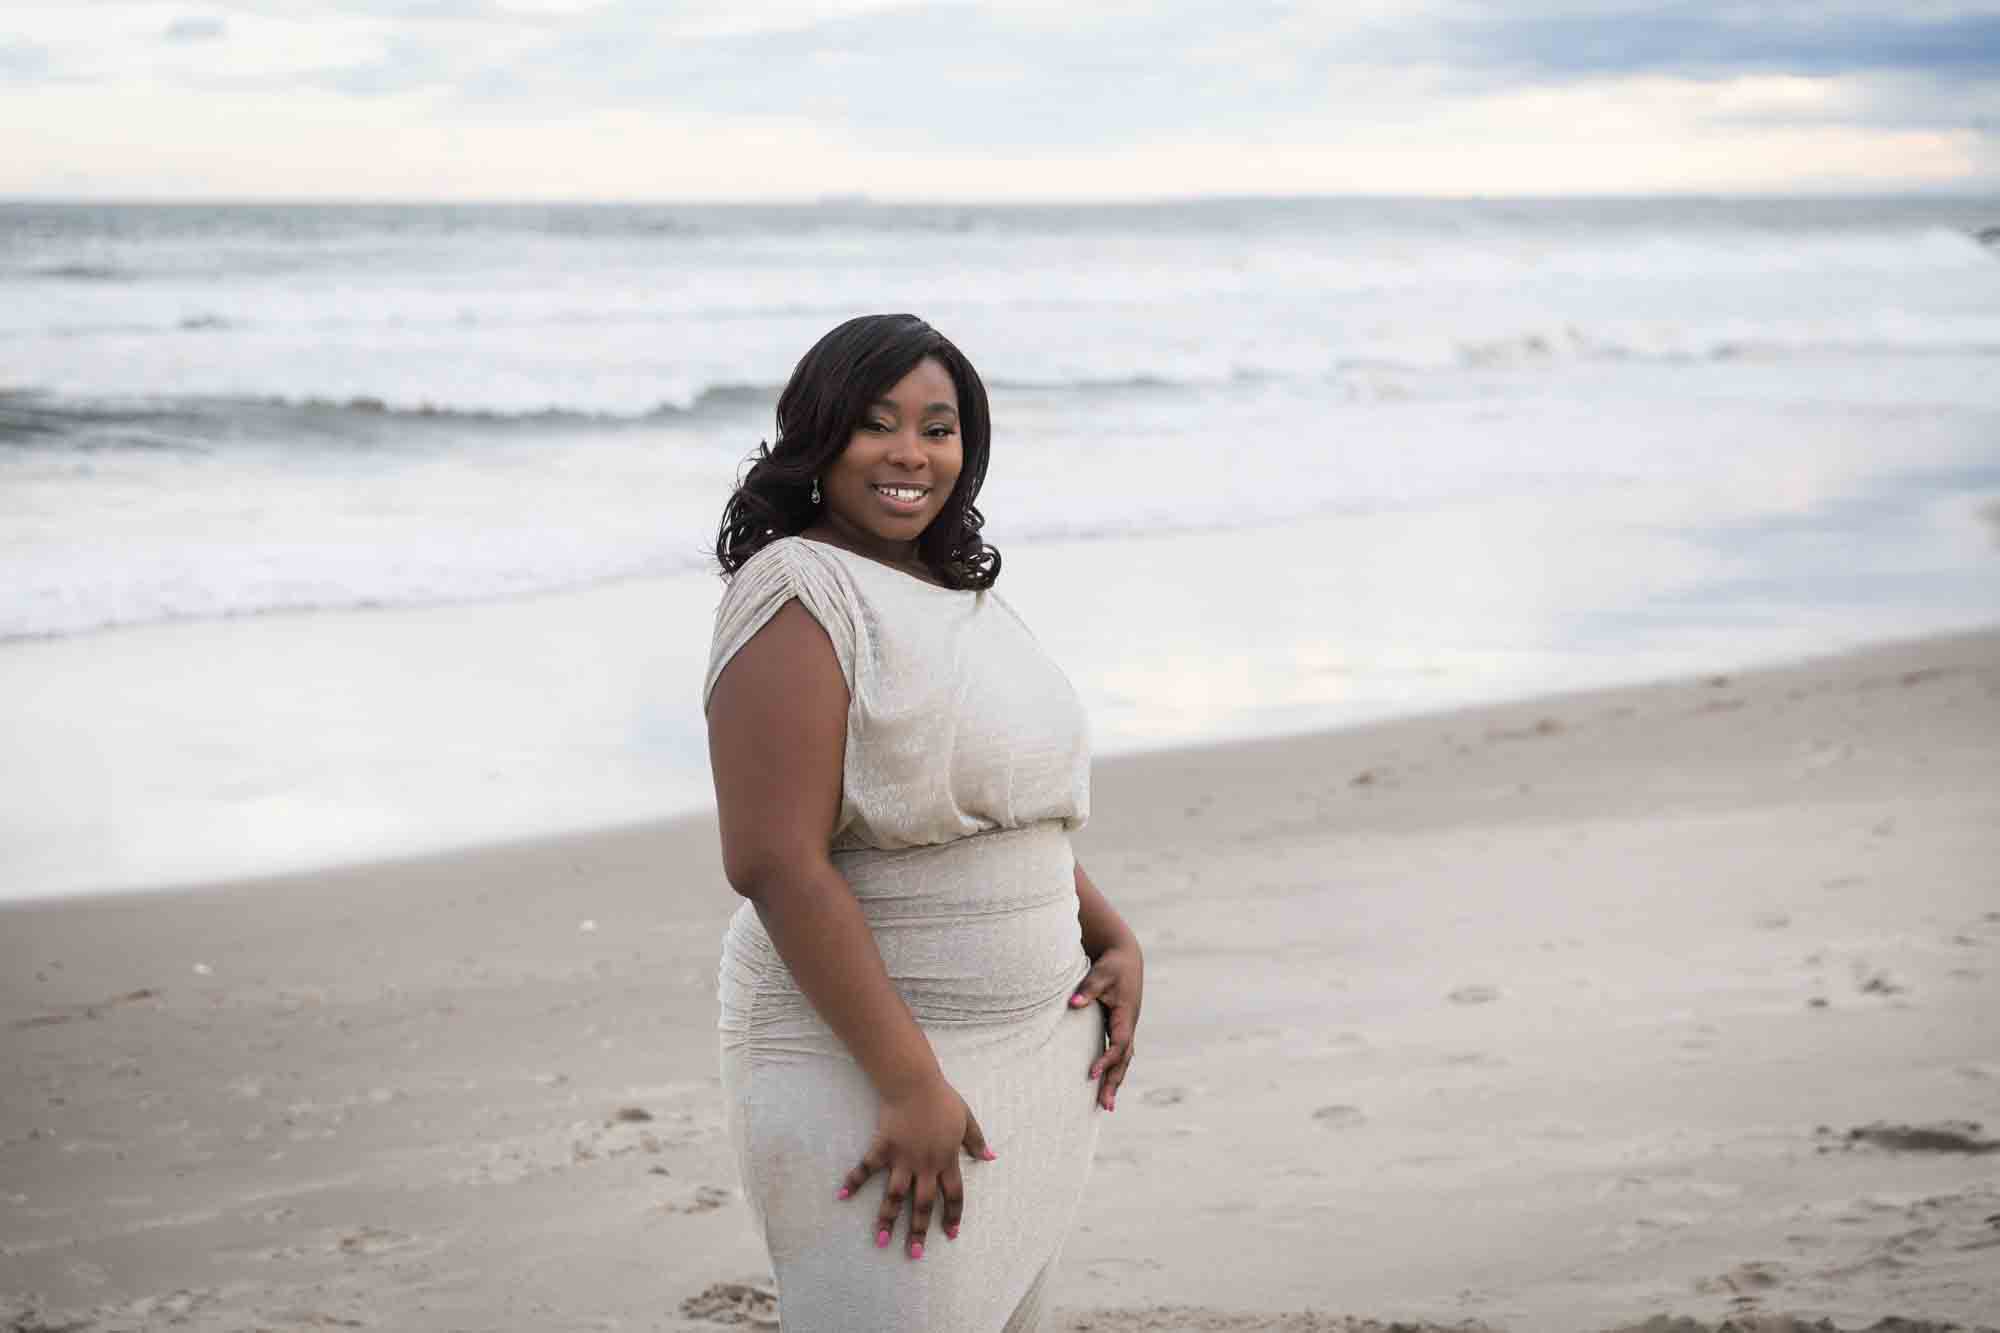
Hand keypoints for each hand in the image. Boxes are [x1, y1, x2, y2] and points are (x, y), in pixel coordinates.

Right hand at [836, 1075, 992, 1258]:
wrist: (915, 1083)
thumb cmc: (942, 1100)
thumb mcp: (966, 1119)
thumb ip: (976, 1140)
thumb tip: (990, 1157)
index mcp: (946, 1160)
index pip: (953, 1195)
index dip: (953, 1216)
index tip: (951, 1234)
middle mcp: (924, 1165)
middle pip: (923, 1205)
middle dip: (919, 1231)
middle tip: (914, 1254)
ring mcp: (902, 1158)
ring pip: (895, 1196)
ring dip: (888, 1219)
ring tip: (881, 1241)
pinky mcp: (883, 1147)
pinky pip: (867, 1168)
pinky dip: (854, 1180)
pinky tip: (842, 1195)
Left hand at [1071, 939, 1142, 1110]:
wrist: (1125, 956)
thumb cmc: (1112, 964)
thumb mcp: (1100, 973)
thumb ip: (1088, 988)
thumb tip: (1073, 1004)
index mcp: (1126, 1015)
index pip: (1118, 1044)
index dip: (1106, 1059)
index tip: (1091, 1073)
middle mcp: (1128, 1025)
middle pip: (1124, 1060)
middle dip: (1114, 1082)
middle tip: (1105, 1106)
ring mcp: (1125, 1028)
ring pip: (1123, 1060)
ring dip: (1115, 1081)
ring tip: (1106, 1105)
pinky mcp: (1119, 1027)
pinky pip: (1118, 1054)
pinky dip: (1113, 1069)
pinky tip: (1105, 1084)